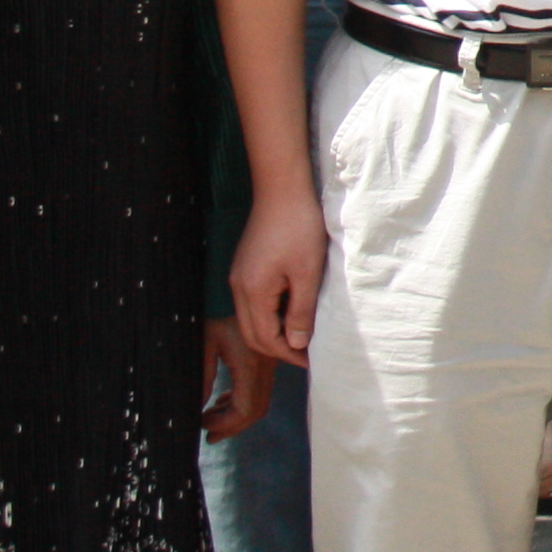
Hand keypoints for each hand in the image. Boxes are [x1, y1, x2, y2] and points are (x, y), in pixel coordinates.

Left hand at [200, 319, 275, 441]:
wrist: (242, 288)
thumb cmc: (217, 311)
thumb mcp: (204, 343)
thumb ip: (203, 377)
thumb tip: (195, 408)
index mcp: (250, 365)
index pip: (246, 408)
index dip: (226, 424)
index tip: (202, 426)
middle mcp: (265, 367)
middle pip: (256, 409)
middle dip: (232, 426)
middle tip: (208, 434)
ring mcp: (269, 363)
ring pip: (260, 401)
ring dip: (236, 415)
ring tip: (211, 419)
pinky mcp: (266, 359)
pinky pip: (259, 388)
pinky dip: (241, 401)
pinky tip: (223, 400)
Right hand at [229, 185, 324, 363]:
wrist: (282, 189)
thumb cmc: (298, 227)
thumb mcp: (307, 272)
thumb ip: (301, 311)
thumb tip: (298, 343)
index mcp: (253, 292)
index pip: (266, 339)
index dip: (289, 354)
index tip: (312, 362)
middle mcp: (239, 288)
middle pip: (253, 335)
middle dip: (279, 349)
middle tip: (307, 356)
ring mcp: (239, 277)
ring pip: (251, 320)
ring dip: (274, 332)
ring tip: (302, 337)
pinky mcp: (244, 268)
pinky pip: (253, 303)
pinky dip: (270, 315)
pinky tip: (292, 311)